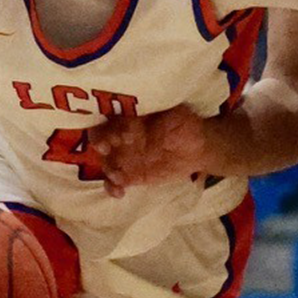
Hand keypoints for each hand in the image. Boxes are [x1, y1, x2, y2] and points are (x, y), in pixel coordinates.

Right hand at [89, 107, 210, 197]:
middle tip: (107, 150)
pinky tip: (120, 192)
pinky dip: (111, 187)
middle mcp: (122, 135)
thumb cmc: (186, 124)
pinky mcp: (130, 175)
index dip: (115, 123)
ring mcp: (125, 156)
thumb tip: (154, 105)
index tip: (126, 135)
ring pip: (105, 160)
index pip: (113, 116)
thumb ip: (164, 110)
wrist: (197, 149)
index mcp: (132, 117)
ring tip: (119, 178)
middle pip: (100, 136)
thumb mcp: (178, 112)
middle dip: (99, 142)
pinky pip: (113, 181)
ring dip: (107, 169)